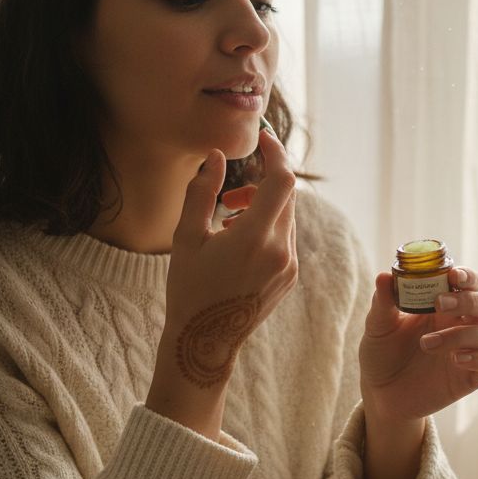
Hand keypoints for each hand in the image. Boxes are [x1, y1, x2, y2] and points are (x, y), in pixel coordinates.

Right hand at [146, 129, 297, 436]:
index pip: (282, 181)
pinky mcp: (290, 277)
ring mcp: (289, 266)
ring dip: (261, 207)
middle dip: (260, 184)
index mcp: (255, 238)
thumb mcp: (187, 236)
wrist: (206, 340)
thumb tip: (217, 156)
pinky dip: (266, 227)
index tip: (263, 138)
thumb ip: (202, 191)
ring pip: (286, 217)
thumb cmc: (189, 287)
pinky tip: (236, 243)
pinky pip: (284, 238)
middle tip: (227, 197)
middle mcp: (281, 251)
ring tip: (225, 222)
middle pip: (285, 197)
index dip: (275, 153)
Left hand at [359, 267, 477, 423]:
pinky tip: (456, 360)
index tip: (453, 275)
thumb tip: (384, 276)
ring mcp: (469, 351)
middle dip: (470, 300)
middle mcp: (462, 325)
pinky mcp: (472, 378)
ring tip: (426, 344)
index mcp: (444, 306)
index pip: (470, 283)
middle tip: (441, 304)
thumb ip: (383, 302)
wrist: (380, 395)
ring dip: (461, 335)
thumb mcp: (378, 327)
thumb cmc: (382, 355)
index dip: (468, 276)